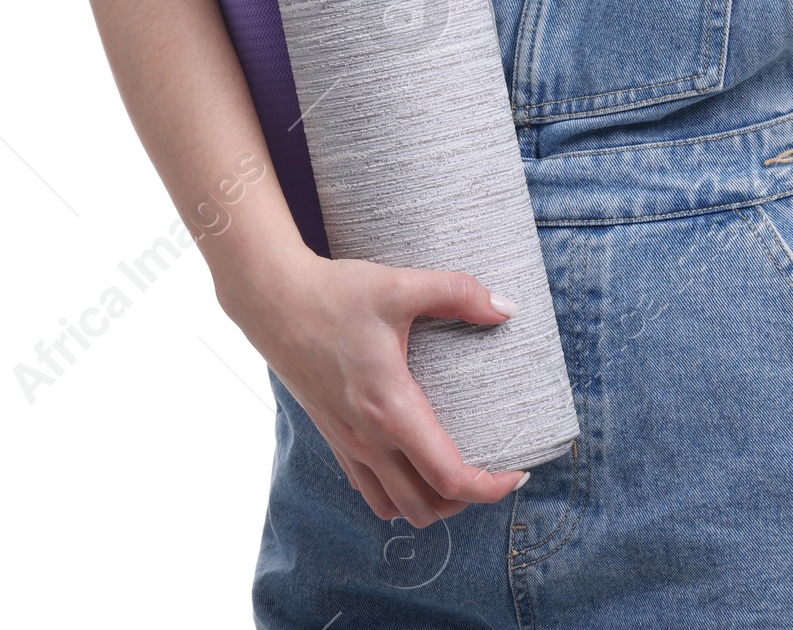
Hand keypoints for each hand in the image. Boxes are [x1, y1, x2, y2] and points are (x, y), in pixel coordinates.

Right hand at [220, 246, 529, 525]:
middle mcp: (367, 439)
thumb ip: (458, 293)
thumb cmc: (336, 293)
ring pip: (393, 506)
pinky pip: (368, 489)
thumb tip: (506, 309)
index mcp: (390, 410)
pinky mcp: (333, 436)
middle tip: (494, 468)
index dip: (490, 486)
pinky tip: (413, 462)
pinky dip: (397, 492)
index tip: (519, 471)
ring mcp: (346, 443)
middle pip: (425, 506)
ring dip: (430, 502)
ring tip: (457, 472)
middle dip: (466, 500)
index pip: (448, 476)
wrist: (273, 300)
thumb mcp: (402, 285)